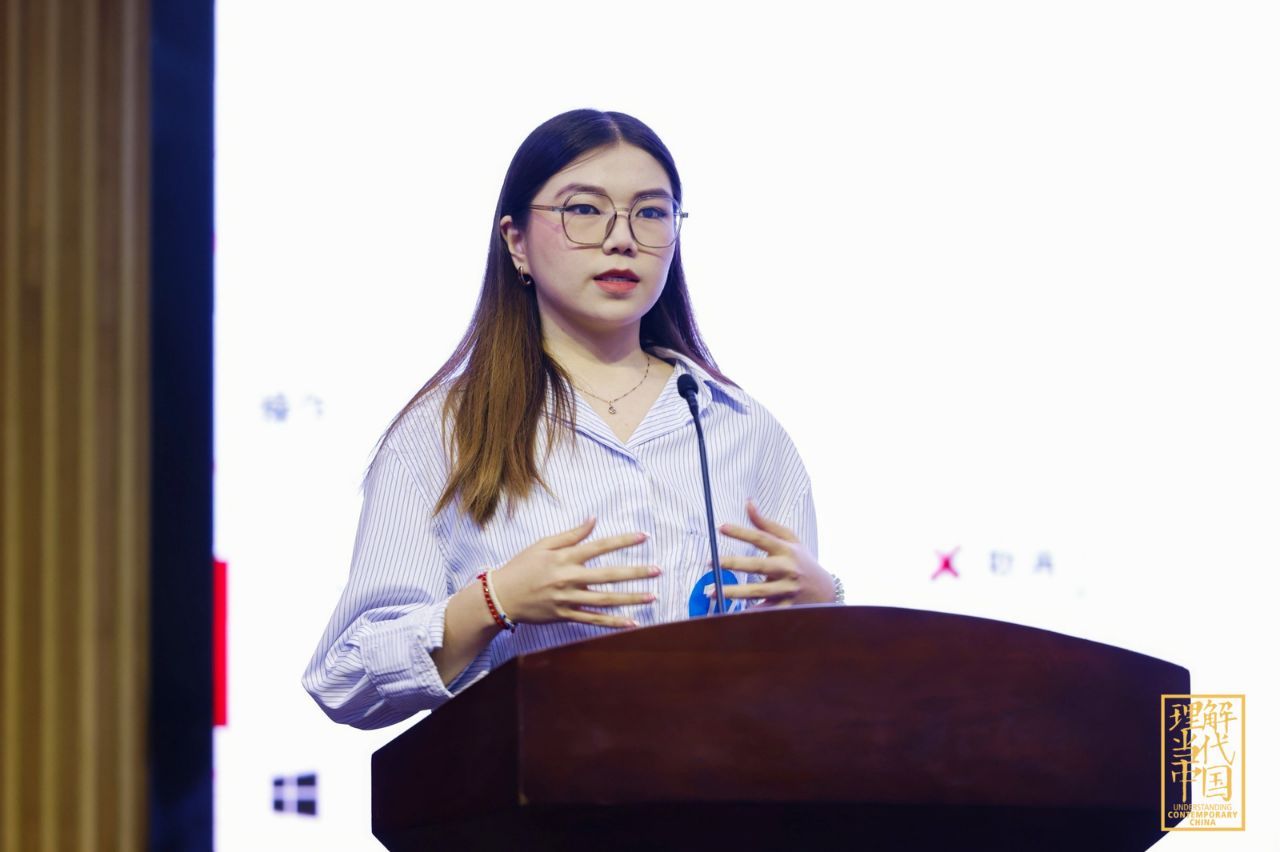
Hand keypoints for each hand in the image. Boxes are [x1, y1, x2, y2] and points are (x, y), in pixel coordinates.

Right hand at [493, 517, 659, 628]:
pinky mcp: (565, 615)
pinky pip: (593, 620)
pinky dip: (613, 622)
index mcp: (565, 557)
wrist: (501, 596)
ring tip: (653, 596)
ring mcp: (568, 599)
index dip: (623, 541)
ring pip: (605, 600)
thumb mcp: (543, 544)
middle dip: (635, 572)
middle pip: (608, 575)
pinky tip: (632, 623)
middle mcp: (569, 578)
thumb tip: (593, 520)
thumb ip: (570, 534)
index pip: (600, 546)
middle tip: (658, 570)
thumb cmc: (522, 566)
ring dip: (631, 598)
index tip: (644, 536)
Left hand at [718, 500, 834, 606]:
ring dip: (733, 592)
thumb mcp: (790, 539)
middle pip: (757, 565)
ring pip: (757, 591)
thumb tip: (748, 502)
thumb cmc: (802, 560)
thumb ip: (766, 524)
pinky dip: (749, 615)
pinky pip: (765, 612)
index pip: (761, 538)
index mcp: (786, 550)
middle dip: (733, 563)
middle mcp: (787, 569)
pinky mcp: (785, 607)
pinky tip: (730, 617)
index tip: (721, 527)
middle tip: (710, 562)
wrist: (826, 591)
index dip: (741, 532)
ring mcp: (786, 590)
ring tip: (711, 591)